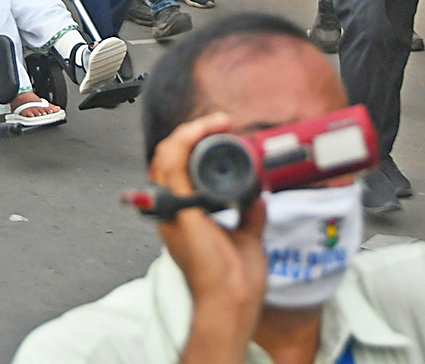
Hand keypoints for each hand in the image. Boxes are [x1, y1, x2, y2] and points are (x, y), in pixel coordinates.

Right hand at [150, 113, 267, 359]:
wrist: (232, 301)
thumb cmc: (235, 283)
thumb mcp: (246, 237)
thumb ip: (249, 215)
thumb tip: (258, 195)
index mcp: (184, 217)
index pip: (178, 170)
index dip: (195, 146)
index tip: (224, 133)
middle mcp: (172, 210)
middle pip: (168, 157)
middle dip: (193, 134)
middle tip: (221, 124)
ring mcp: (171, 209)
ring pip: (166, 154)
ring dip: (191, 131)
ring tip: (216, 123)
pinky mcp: (178, 207)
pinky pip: (172, 162)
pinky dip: (186, 140)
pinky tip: (204, 130)